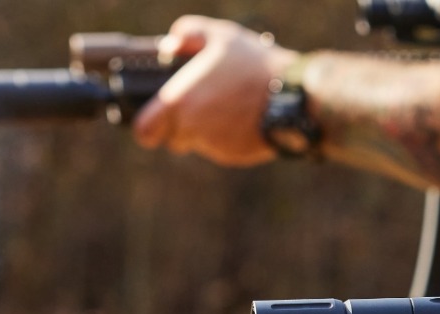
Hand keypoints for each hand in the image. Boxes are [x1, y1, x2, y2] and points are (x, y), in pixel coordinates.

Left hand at [133, 15, 298, 166]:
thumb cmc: (255, 65)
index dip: (145, 126)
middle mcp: (193, 129)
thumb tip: (170, 44)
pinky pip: (221, 149)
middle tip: (197, 105)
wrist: (295, 98)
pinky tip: (242, 117)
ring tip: (226, 106)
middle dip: (178, 126)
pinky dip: (227, 137)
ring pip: (197, 144)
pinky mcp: (234, 156)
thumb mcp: (222, 35)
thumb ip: (189, 32)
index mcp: (180, 102)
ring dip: (204, 130)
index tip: (154, 117)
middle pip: (171, 139)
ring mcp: (214, 146)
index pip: (144, 131)